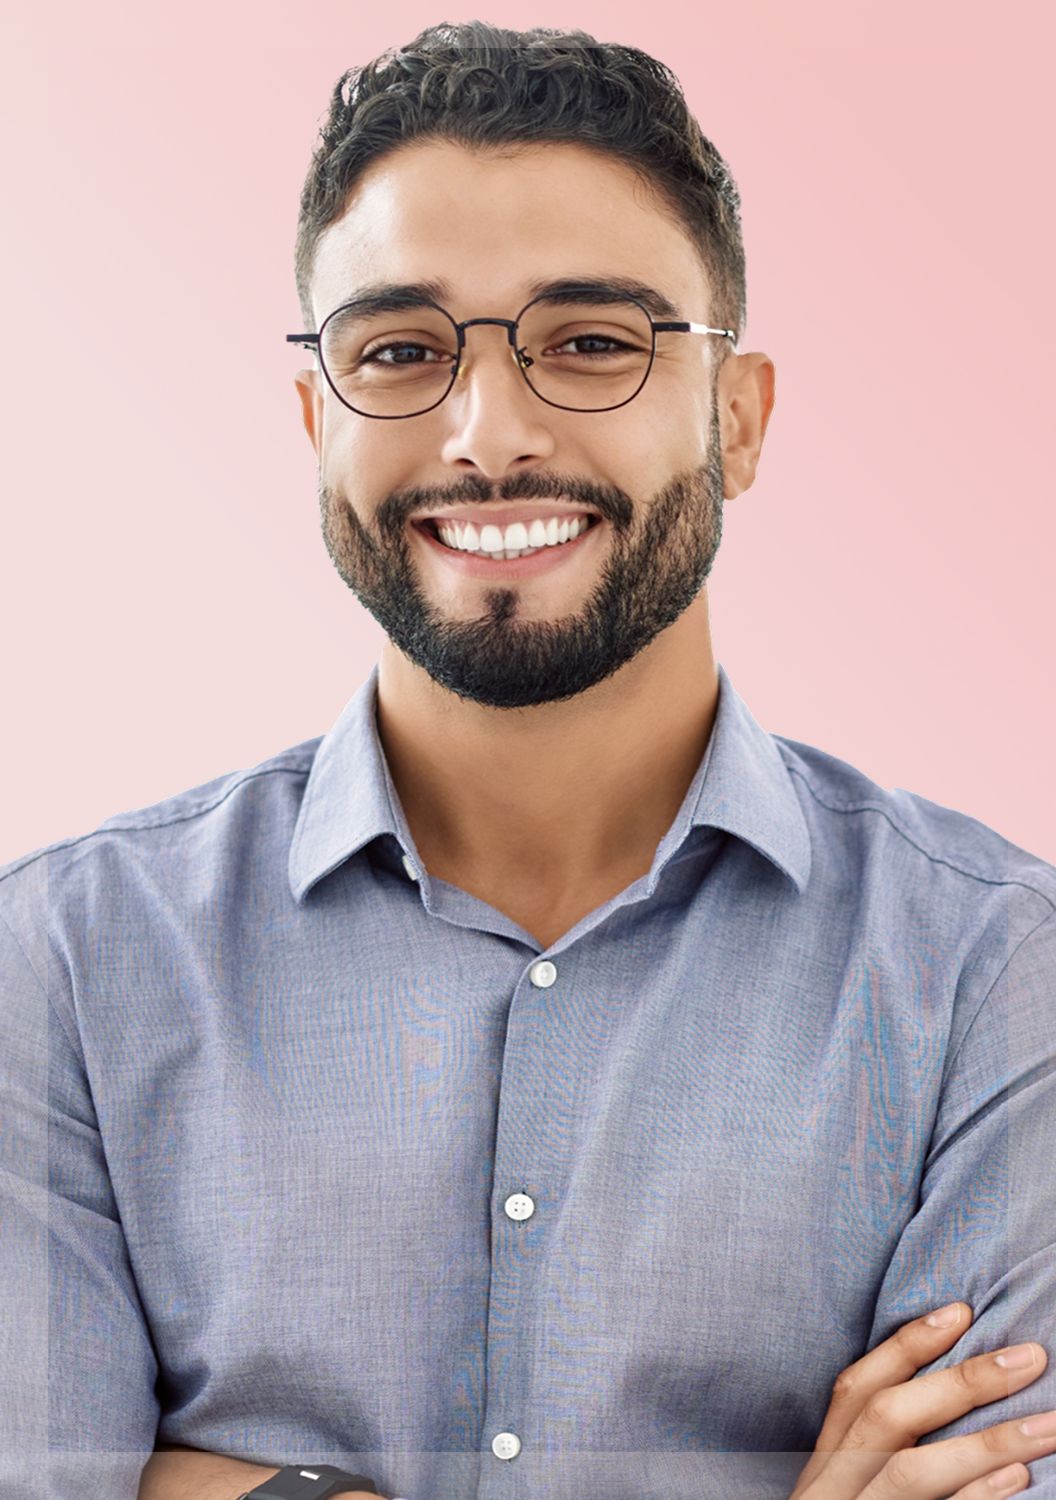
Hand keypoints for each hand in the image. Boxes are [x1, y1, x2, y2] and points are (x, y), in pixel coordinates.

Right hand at [790, 1302, 1055, 1498]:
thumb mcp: (843, 1497)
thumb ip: (874, 1457)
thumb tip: (948, 1405)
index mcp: (822, 1469)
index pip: (855, 1390)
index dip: (905, 1347)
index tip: (961, 1312)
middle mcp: (831, 1492)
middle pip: (885, 1418)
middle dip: (958, 1382)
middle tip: (1028, 1357)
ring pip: (911, 1474)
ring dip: (985, 1442)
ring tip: (1050, 1423)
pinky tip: (1019, 1483)